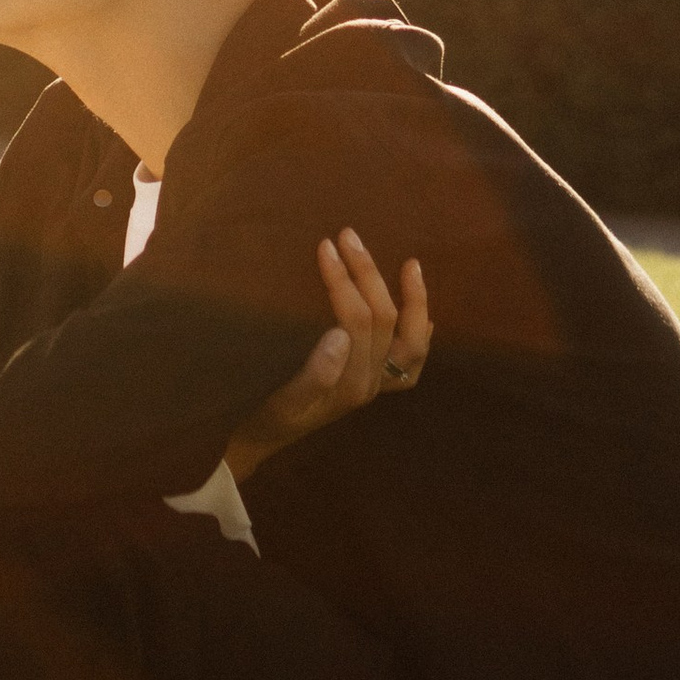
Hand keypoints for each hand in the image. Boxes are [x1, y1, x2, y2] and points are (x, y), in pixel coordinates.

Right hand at [226, 231, 430, 482]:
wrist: (257, 444)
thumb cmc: (263, 420)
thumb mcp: (281, 401)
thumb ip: (314, 373)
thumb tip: (339, 333)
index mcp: (350, 384)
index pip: (356, 320)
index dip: (343, 280)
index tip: (323, 246)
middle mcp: (370, 384)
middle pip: (383, 320)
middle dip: (368, 274)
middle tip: (347, 235)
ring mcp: (375, 386)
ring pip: (410, 341)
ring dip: (412, 301)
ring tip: (411, 264)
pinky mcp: (372, 385)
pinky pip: (410, 363)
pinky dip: (419, 335)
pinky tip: (422, 316)